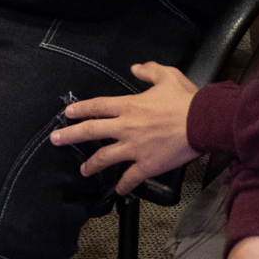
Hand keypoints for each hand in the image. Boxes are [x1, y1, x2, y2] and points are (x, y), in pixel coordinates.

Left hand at [54, 63, 198, 195]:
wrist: (203, 122)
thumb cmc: (186, 99)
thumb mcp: (168, 76)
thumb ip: (149, 70)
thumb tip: (135, 67)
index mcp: (129, 106)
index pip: (97, 106)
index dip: (81, 109)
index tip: (68, 113)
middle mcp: (126, 127)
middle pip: (91, 131)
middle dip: (70, 135)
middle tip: (55, 140)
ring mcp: (134, 148)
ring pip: (105, 158)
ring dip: (91, 165)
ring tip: (83, 170)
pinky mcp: (147, 165)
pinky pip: (130, 178)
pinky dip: (123, 185)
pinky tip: (118, 191)